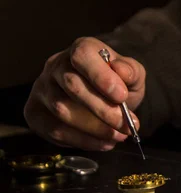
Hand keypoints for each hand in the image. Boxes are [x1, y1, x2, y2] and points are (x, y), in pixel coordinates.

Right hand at [24, 37, 145, 149]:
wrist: (104, 99)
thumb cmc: (117, 85)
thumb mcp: (132, 76)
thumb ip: (131, 72)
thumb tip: (122, 71)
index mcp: (81, 49)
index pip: (82, 56)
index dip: (101, 76)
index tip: (122, 96)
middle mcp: (55, 66)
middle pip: (72, 86)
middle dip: (103, 109)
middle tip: (126, 125)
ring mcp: (42, 89)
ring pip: (62, 110)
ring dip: (95, 128)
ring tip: (119, 136)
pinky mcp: (35, 113)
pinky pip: (55, 130)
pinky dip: (82, 140)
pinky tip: (104, 143)